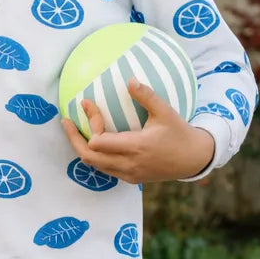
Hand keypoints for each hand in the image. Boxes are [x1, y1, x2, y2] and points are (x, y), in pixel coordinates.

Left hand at [61, 79, 214, 183]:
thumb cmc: (180, 133)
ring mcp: (129, 174)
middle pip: (88, 156)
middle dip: (74, 139)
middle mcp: (129, 164)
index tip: (86, 103)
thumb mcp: (166, 112)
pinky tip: (95, 141)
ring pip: (95, 165)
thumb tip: (130, 80)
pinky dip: (96, 156)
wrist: (193, 160)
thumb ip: (147, 97)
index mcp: (136, 147)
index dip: (89, 122)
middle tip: (66, 122)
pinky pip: (106, 169)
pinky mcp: (131, 178)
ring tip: (75, 130)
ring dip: (83, 148)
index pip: (98, 140)